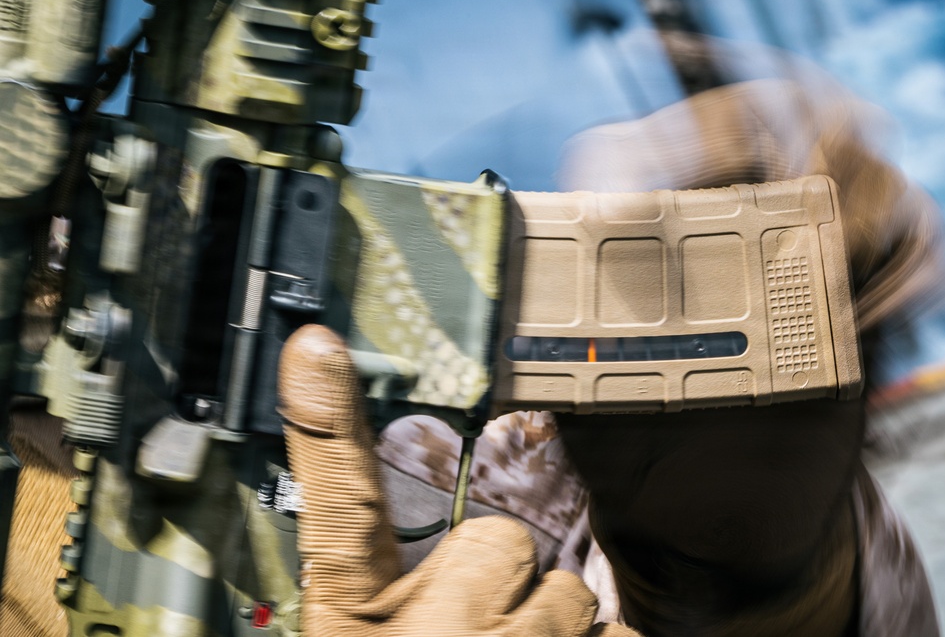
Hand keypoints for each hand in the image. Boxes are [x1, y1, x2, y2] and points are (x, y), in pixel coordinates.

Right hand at [278, 324, 638, 635]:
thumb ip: (371, 589)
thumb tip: (398, 550)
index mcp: (359, 623)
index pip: (340, 506)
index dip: (327, 420)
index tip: (317, 347)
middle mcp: (439, 628)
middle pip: (498, 539)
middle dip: (497, 578)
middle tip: (473, 629)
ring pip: (568, 590)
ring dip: (548, 626)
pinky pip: (617, 633)